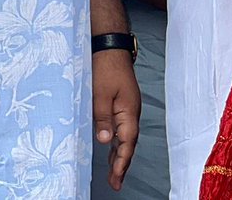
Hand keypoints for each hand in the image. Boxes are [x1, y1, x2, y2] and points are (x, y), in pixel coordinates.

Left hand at [93, 47, 139, 190]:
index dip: (122, 161)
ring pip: (126, 136)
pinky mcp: (122, 104)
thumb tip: (105, 141)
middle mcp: (131, 111)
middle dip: (123, 164)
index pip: (127, 141)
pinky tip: (113, 148)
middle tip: (116, 183)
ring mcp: (128, 107)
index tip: (117, 178)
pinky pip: (123, 128)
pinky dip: (119, 142)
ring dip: (121, 155)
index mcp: (128, 110)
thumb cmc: (105, 68)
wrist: (111, 48)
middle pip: (130, 142)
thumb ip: (103, 118)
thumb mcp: (99, 95)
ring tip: (115, 173)